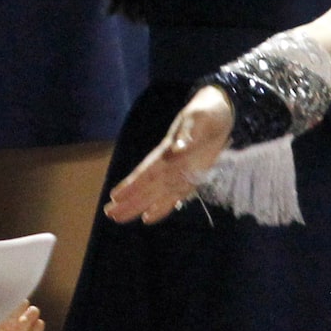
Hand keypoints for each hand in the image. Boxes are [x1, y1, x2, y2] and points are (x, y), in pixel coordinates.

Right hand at [102, 86, 232, 223]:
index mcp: (168, 150)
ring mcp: (179, 172)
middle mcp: (169, 164)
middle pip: (146, 186)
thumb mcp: (199, 118)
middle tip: (109, 214)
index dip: (132, 185)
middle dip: (129, 200)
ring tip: (118, 218)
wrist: (221, 111)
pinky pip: (174, 196)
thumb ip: (187, 133)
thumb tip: (176, 148)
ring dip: (138, 206)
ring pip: (155, 194)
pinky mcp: (191, 177)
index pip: (147, 171)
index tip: (115, 196)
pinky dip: (162, 207)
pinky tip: (148, 217)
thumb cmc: (207, 112)